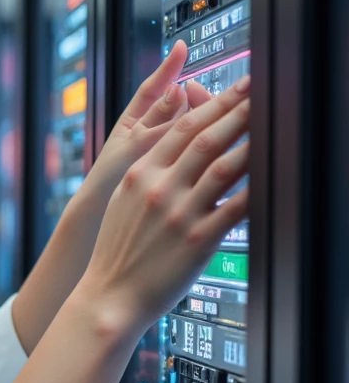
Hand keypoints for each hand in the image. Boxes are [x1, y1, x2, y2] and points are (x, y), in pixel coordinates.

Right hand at [82, 72, 249, 332]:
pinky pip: (235, 208)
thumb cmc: (119, 249)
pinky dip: (257, 188)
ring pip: (224, 167)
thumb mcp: (126, 198)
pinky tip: (273, 173)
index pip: (182, 127)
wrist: (109, 295)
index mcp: (140, 173)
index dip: (214, 102)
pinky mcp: (198, 241)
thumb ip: (150, 166)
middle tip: (261, 89)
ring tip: (272, 121)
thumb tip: (174, 138)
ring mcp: (179, 214)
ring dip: (252, 140)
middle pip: (206, 138)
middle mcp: (159, 188)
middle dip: (238, 110)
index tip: (236, 87)